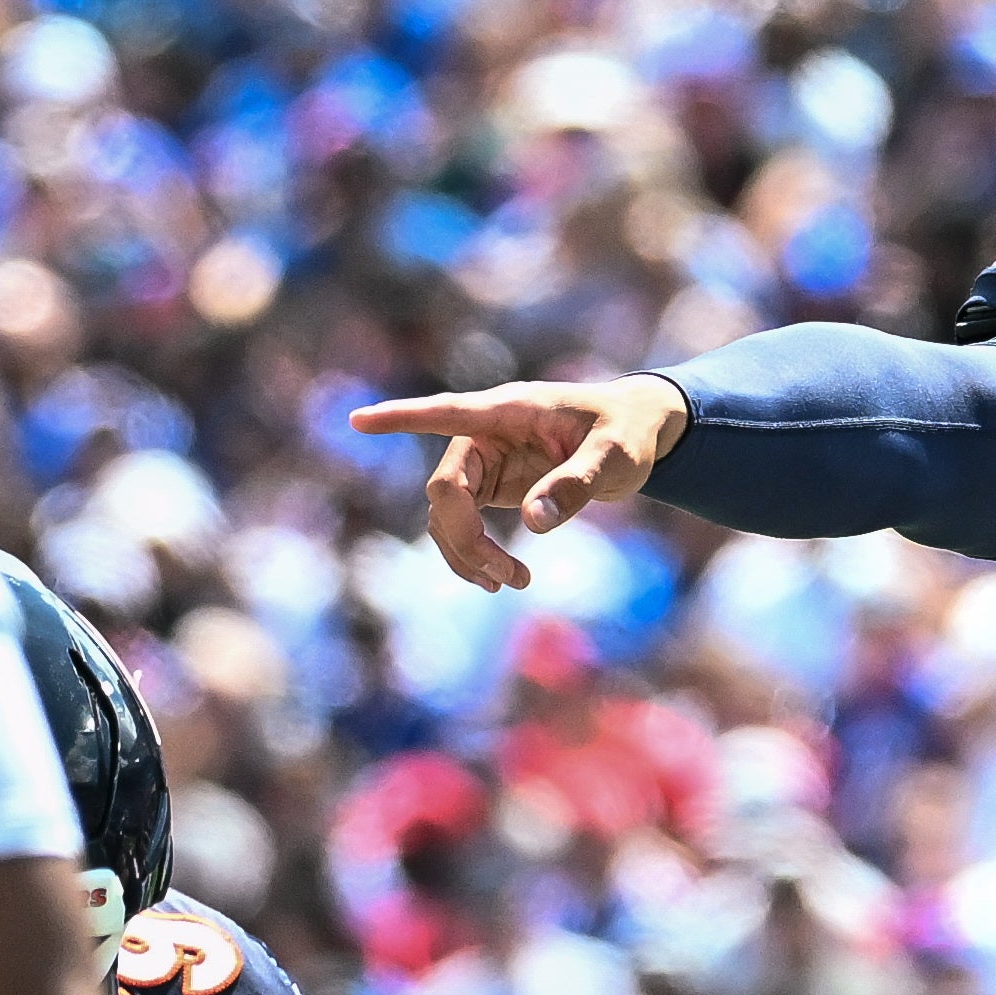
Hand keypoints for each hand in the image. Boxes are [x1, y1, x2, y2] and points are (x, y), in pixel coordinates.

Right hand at [349, 376, 691, 591]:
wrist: (637, 433)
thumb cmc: (628, 432)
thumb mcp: (616, 457)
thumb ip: (577, 484)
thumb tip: (532, 523)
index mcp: (510, 411)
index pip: (446, 412)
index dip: (402, 418)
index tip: (358, 420)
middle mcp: (486, 434)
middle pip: (446, 488)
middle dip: (465, 537)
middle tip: (506, 577)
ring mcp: (485, 462)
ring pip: (447, 513)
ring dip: (466, 553)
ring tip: (511, 583)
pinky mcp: (491, 485)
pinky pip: (461, 523)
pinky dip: (472, 553)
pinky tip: (498, 578)